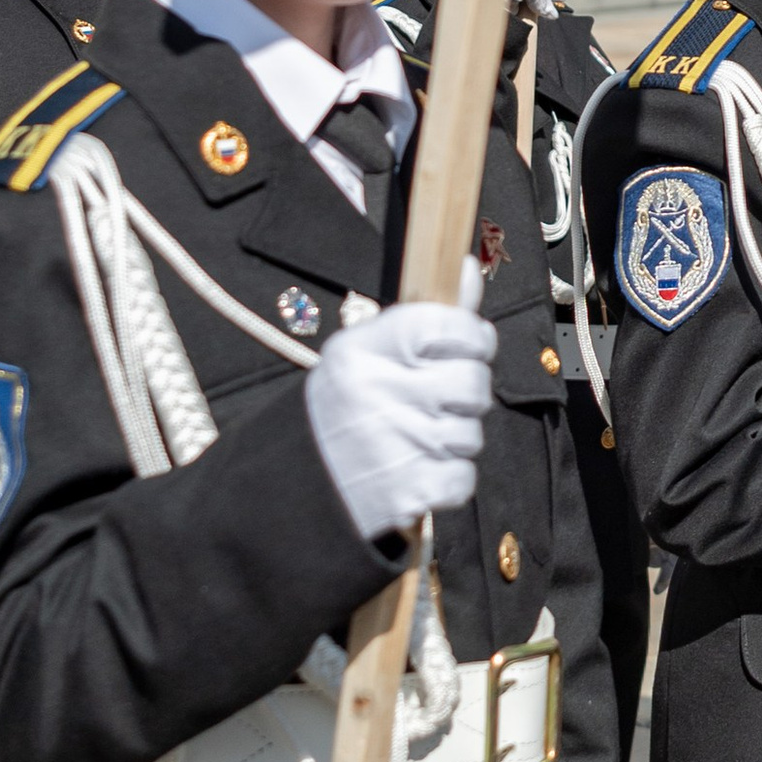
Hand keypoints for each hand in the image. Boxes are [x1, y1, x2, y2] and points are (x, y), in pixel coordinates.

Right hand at [305, 287, 496, 547]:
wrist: (288, 489)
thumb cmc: (337, 414)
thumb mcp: (361, 356)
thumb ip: (421, 317)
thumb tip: (466, 269)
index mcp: (359, 352)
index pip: (444, 324)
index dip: (473, 334)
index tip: (471, 344)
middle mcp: (376, 393)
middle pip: (472, 380)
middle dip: (468, 393)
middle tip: (441, 400)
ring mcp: (392, 444)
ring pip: (472, 432)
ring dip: (456, 439)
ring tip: (419, 439)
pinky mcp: (405, 492)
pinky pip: (464, 478)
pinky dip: (448, 480)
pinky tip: (418, 470)